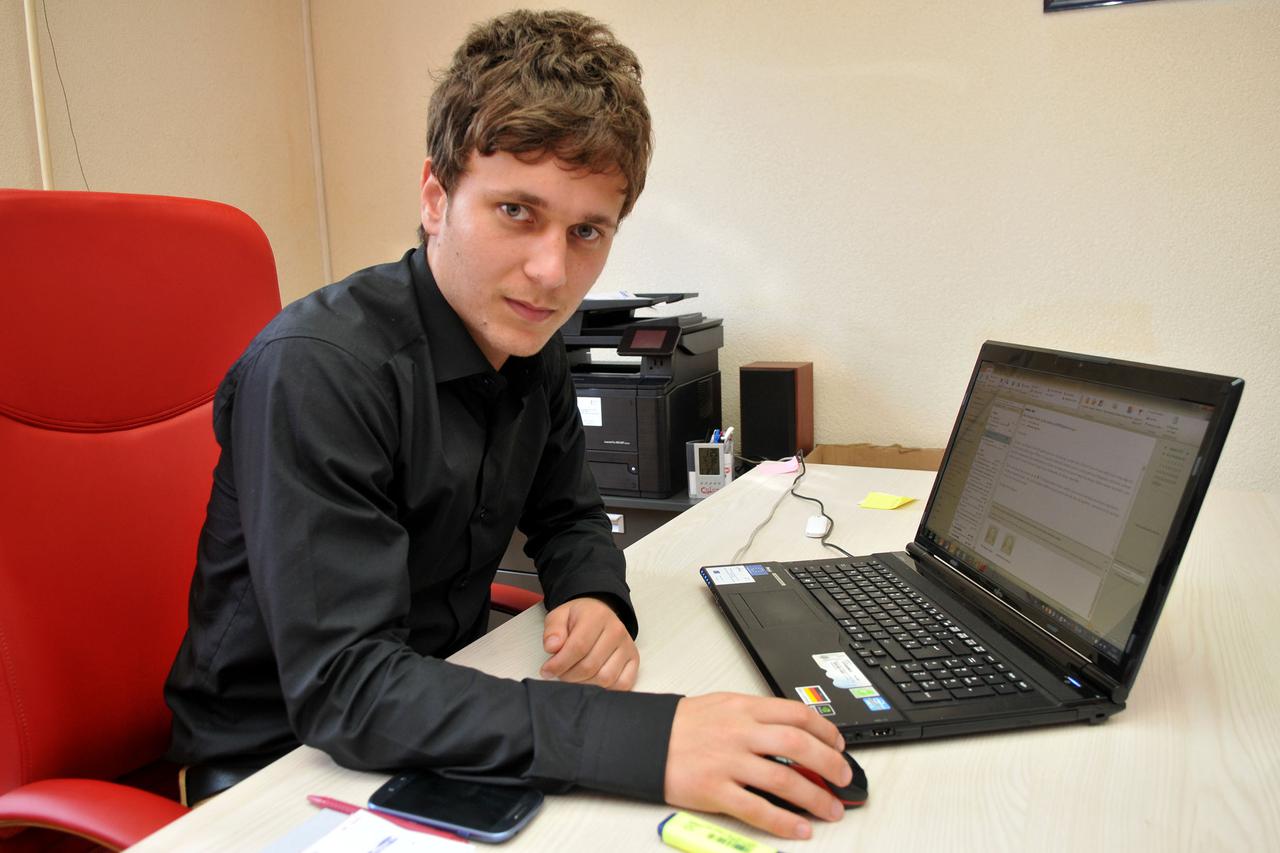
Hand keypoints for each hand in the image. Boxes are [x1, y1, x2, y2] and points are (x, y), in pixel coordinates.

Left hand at [540, 597, 638, 689]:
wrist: (599, 613)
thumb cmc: (578, 618)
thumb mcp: (559, 616)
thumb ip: (553, 630)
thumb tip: (552, 647)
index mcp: (597, 616)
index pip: (578, 647)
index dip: (560, 663)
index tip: (547, 670)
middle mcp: (616, 631)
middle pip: (590, 666)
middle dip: (568, 675)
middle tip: (559, 673)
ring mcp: (627, 647)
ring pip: (605, 678)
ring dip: (584, 683)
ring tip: (574, 675)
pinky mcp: (633, 660)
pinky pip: (623, 684)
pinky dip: (606, 689)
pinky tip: (592, 681)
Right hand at [663, 693, 850, 839]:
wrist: (643, 741)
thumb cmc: (683, 726)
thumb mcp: (723, 705)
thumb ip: (757, 716)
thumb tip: (796, 732)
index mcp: (744, 708)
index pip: (797, 714)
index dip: (826, 730)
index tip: (839, 744)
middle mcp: (740, 733)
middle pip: (798, 745)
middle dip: (830, 764)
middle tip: (845, 778)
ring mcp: (728, 762)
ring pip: (783, 779)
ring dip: (815, 797)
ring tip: (832, 809)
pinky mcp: (714, 791)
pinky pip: (756, 809)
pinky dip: (783, 821)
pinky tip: (799, 828)